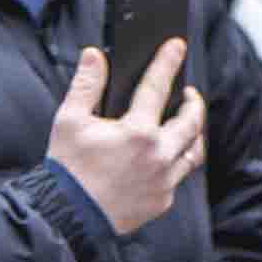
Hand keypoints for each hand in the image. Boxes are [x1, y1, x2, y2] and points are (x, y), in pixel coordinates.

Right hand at [48, 42, 207, 235]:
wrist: (69, 216)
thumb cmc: (67, 168)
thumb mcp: (69, 120)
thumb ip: (86, 85)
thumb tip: (95, 56)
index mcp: (137, 132)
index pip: (158, 87)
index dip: (167, 62)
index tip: (177, 46)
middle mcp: (158, 156)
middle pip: (191, 121)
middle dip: (193, 102)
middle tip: (189, 93)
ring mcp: (164, 181)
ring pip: (193, 152)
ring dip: (193, 134)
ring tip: (186, 125)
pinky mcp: (162, 201)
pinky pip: (178, 177)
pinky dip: (176, 163)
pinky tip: (168, 157)